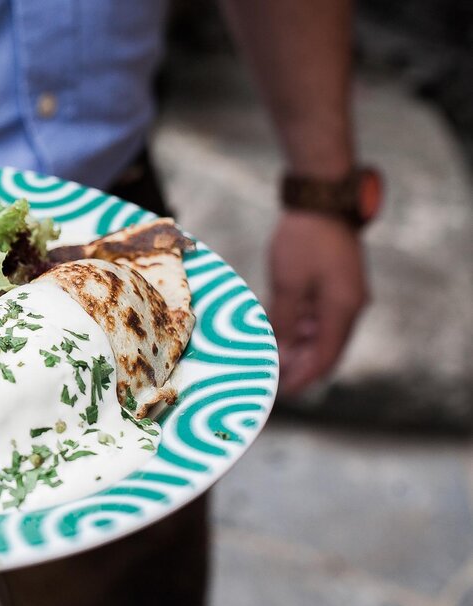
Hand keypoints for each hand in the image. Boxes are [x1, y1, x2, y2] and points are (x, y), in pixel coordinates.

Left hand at [268, 212, 368, 396]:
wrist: (321, 200)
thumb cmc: (304, 240)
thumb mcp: (288, 284)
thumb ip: (283, 320)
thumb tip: (277, 352)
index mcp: (342, 310)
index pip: (324, 358)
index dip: (302, 379)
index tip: (280, 393)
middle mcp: (348, 307)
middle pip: (324, 351)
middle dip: (298, 368)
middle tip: (269, 381)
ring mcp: (343, 296)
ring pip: (319, 335)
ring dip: (296, 349)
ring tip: (268, 361)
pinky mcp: (334, 286)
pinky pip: (317, 317)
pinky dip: (298, 329)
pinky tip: (275, 335)